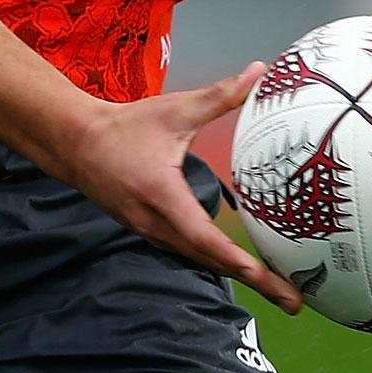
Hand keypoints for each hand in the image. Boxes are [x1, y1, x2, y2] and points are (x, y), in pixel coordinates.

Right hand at [58, 64, 302, 314]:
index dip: (231, 256)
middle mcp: (155, 222)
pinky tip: (241, 268)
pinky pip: (188, 254)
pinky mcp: (150, 232)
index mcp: (162, 194)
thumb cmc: (127, 126)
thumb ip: (219, 96)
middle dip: (254, 281)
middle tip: (294, 300)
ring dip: (237, 276)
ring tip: (279, 291)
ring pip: (199, 260)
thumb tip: (258, 72)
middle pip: (209, 260)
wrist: (77, 144)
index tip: (260, 274)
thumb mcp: (175, 109)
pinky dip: (217, 263)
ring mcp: (150, 232)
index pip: (201, 234)